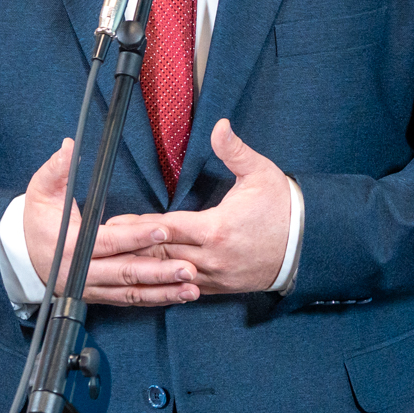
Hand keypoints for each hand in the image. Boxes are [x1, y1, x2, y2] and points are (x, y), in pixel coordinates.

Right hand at [23, 138, 200, 306]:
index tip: (164, 229)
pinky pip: (130, 299)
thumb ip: (56, 170)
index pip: (109, 241)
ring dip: (163, 290)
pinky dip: (155, 299)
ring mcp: (93, 288)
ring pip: (131, 291)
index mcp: (71, 246)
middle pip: (126, 272)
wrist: (23, 257)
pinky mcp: (101, 295)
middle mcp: (82, 273)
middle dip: (159, 271)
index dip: (137, 236)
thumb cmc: (36, 220)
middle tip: (189, 267)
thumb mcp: (40, 191)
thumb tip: (69, 147)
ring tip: (192, 287)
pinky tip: (179, 294)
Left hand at [94, 120, 290, 295]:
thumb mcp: (260, 173)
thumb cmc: (283, 206)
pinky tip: (149, 278)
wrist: (308, 244)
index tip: (116, 222)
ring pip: (170, 274)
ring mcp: (216, 276)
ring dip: (145, 268)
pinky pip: (186, 287)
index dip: (140, 225)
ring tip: (119, 261)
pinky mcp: (221, 288)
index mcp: (216, 229)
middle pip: (161, 254)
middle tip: (105, 243)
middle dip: (133, 248)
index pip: (167, 228)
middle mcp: (211, 258)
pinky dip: (165, 282)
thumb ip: (234, 151)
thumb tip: (219, 125)